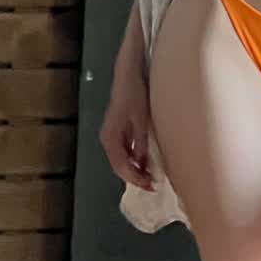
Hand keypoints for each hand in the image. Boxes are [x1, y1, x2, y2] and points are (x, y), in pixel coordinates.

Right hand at [100, 68, 154, 189]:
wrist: (129, 75)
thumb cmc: (135, 94)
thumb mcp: (141, 121)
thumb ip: (141, 144)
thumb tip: (144, 165)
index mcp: (110, 137)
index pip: (121, 166)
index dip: (136, 179)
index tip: (150, 185)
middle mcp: (107, 138)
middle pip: (119, 166)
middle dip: (135, 177)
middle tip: (153, 185)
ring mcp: (111, 135)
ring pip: (121, 160)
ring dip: (135, 170)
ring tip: (151, 177)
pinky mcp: (118, 131)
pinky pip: (124, 152)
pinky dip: (134, 160)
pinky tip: (146, 162)